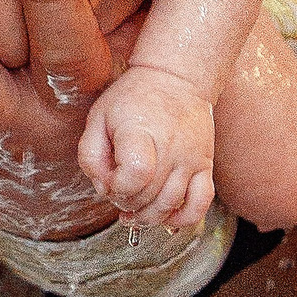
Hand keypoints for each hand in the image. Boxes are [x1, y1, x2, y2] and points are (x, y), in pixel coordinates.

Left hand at [81, 65, 216, 230]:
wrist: (177, 77)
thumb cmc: (134, 97)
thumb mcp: (98, 117)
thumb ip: (90, 155)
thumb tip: (103, 188)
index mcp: (141, 133)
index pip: (135, 176)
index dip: (117, 187)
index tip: (110, 179)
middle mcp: (171, 148)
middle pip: (149, 196)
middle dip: (126, 203)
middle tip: (118, 191)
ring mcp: (192, 158)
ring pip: (171, 205)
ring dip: (148, 216)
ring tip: (134, 210)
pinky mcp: (206, 165)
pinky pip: (201, 203)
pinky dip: (184, 219)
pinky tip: (166, 218)